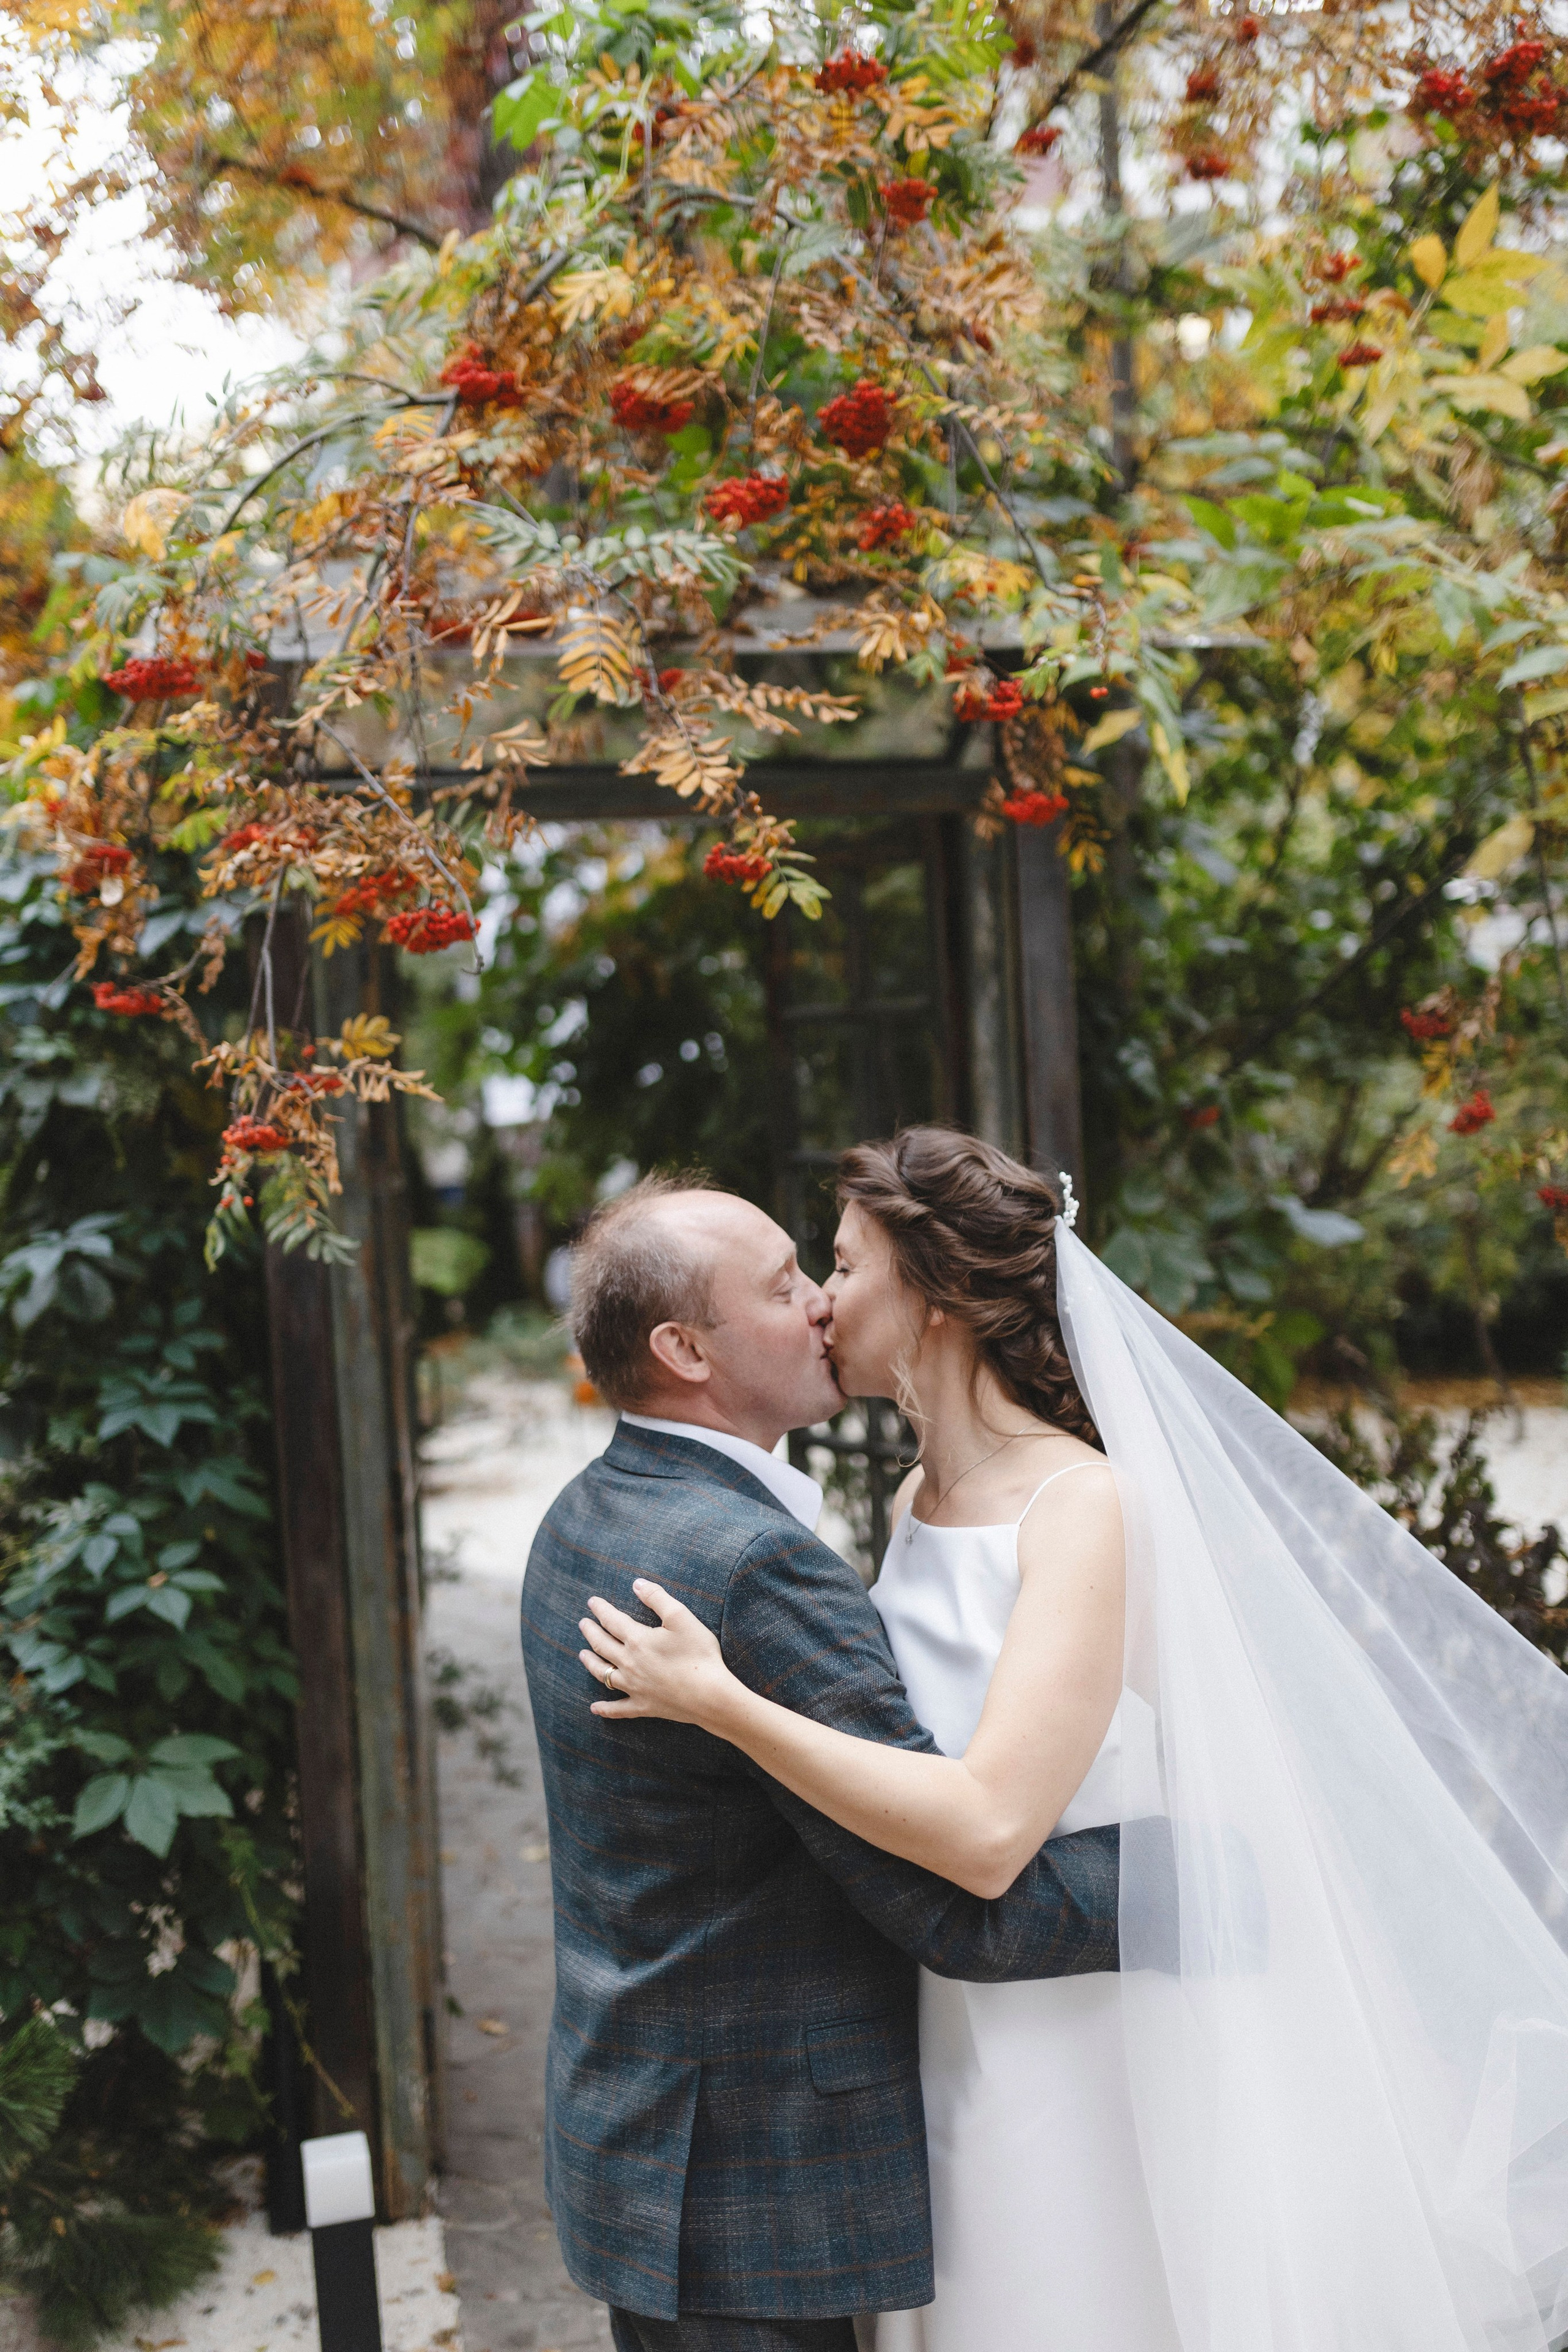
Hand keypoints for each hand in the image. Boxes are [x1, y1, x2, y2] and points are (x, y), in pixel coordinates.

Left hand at [579, 1581, 735, 1728]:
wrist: (710, 1695)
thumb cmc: (699, 1654)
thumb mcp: (681, 1617)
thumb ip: (657, 1598)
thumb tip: (636, 1584)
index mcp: (638, 1640)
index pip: (612, 1621)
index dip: (601, 1610)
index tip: (592, 1602)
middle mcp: (629, 1664)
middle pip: (602, 1645)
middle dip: (590, 1632)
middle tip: (583, 1623)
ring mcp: (634, 1687)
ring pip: (604, 1674)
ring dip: (591, 1663)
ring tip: (582, 1655)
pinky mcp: (644, 1706)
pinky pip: (618, 1709)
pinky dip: (605, 1709)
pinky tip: (594, 1708)